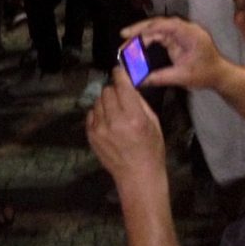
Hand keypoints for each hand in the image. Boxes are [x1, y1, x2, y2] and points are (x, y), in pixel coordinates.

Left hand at [86, 68, 166, 190]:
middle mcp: (114, 121)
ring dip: (106, 102)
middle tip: (121, 98)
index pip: (121, 86)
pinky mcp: (91, 135)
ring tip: (115, 113)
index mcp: (134, 117)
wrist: (137, 175)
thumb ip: (140, 102)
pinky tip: (108, 122)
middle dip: (114, 91)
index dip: (119, 75)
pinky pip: (91, 114)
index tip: (119, 70)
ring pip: (97, 101)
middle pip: (107, 91)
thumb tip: (128, 85)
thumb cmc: (151, 149)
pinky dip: (99, 114)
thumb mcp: (153, 123)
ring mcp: (100, 128)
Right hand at [120, 17, 227, 89]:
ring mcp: (181, 32)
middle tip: (123, 35)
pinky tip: (137, 42)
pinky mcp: (177, 37)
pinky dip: (148, 38)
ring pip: (158, 27)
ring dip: (142, 32)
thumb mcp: (182, 77)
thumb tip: (138, 80)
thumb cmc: (205, 74)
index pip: (166, 26)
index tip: (132, 34)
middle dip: (140, 28)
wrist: (219, 75)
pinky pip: (160, 34)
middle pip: (159, 23)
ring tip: (126, 39)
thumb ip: (160, 77)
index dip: (147, 29)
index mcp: (190, 34)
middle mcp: (185, 29)